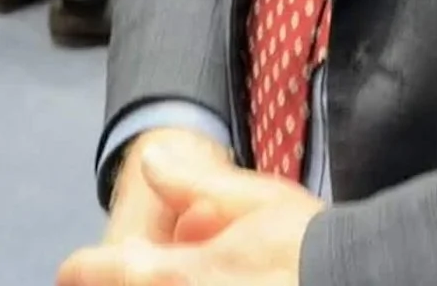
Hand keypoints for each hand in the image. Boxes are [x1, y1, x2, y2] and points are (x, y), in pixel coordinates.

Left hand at [62, 140, 321, 285]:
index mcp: (172, 275)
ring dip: (159, 282)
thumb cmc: (313, 245)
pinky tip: (221, 279)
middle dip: (127, 275)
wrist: (362, 278)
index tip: (74, 269)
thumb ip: (195, 186)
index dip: (80, 270)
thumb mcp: (258, 200)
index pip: (94, 273)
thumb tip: (151, 163)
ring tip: (195, 269)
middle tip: (145, 260)